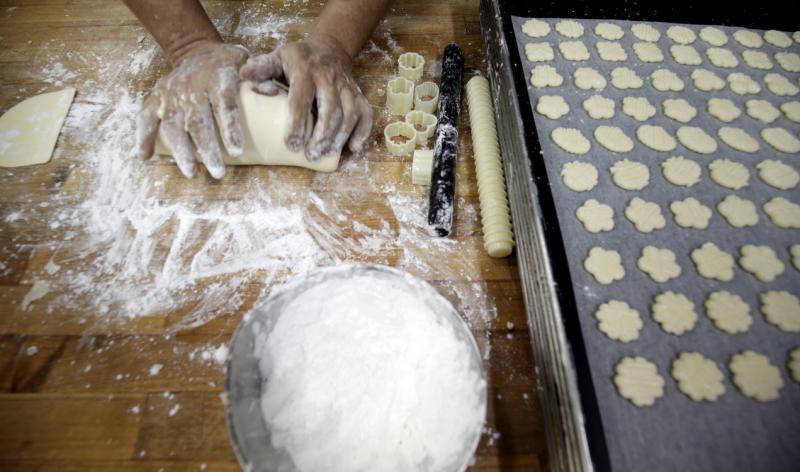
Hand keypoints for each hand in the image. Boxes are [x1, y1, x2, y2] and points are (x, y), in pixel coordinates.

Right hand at [137, 40, 248, 178]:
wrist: (195, 50)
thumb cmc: (227, 64)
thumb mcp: (246, 62)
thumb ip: (259, 76)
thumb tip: (272, 92)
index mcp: (217, 78)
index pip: (224, 104)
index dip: (230, 127)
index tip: (236, 151)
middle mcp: (192, 87)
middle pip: (199, 122)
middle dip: (207, 149)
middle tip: (218, 173)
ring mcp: (171, 94)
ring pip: (173, 125)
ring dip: (181, 151)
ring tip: (191, 173)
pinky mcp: (157, 98)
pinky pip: (146, 117)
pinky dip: (143, 136)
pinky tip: (145, 156)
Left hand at [239, 34, 372, 160]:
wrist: (329, 47)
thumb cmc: (297, 59)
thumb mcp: (277, 57)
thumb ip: (262, 68)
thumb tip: (244, 76)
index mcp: (305, 70)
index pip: (302, 98)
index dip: (298, 123)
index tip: (292, 145)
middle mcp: (329, 78)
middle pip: (330, 110)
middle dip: (321, 136)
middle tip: (310, 155)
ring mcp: (347, 87)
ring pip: (349, 115)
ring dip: (339, 138)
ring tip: (325, 154)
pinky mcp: (359, 95)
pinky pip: (366, 114)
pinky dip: (362, 133)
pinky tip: (353, 149)